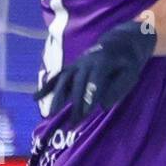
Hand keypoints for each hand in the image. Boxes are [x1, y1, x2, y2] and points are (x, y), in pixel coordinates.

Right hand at [35, 18, 156, 122]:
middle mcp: (86, 62)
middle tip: (73, 124)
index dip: (89, 97)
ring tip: (50, 114)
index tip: (86, 113)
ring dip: (57, 97)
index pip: (94, 82)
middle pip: (78, 84)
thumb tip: (103, 106)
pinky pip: (58, 77)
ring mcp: (77, 64)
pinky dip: (47, 87)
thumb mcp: (131, 74)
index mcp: (103, 63)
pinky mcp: (71, 67)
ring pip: (64, 80)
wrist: (119, 42)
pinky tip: (35, 98)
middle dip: (75, 104)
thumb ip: (119, 89)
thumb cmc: (127, 63)